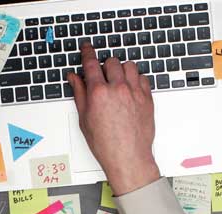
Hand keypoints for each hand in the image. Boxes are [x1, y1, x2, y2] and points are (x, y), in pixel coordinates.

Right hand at [67, 43, 159, 195]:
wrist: (128, 157)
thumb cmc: (106, 144)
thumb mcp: (85, 119)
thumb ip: (79, 94)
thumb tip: (74, 78)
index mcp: (99, 93)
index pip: (91, 64)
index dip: (87, 53)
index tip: (87, 47)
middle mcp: (118, 89)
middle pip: (111, 62)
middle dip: (105, 66)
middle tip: (103, 76)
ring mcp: (135, 92)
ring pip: (129, 66)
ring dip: (121, 70)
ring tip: (117, 81)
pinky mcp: (147, 98)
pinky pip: (143, 77)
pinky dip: (136, 79)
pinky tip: (130, 89)